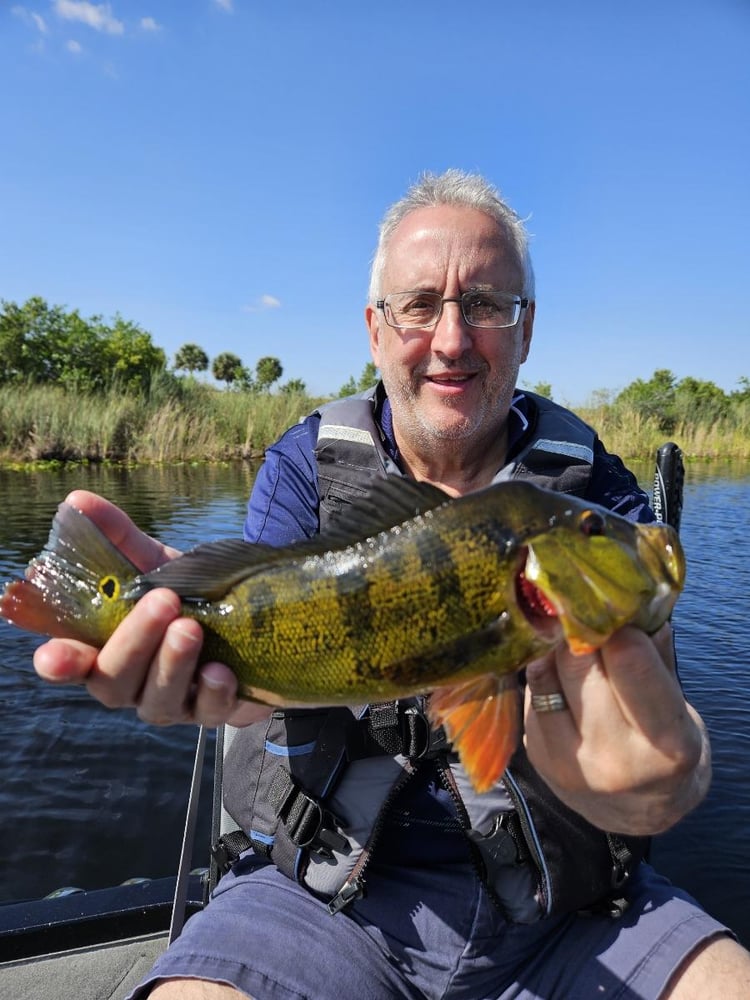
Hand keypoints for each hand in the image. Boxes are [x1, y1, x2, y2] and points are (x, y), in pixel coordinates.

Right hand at [32, 490, 272, 728]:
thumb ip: (117, 537)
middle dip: (135, 642)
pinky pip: (210, 712)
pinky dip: (214, 692)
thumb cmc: (186, 593)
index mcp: (104, 649)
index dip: (60, 661)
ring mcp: (172, 702)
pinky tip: (222, 670)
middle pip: (113, 681)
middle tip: (163, 601)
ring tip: (191, 626)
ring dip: (172, 663)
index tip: (55, 654)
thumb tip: (77, 500)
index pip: (68, 663)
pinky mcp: (215, 711)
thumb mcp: (154, 563)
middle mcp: (131, 684)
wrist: (250, 615)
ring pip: (158, 700)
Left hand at [523, 624, 710, 834]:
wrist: (636, 812)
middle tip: (585, 617)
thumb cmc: (663, 748)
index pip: (630, 665)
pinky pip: (532, 694)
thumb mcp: (678, 707)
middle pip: (578, 665)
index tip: (613, 610)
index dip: (618, 628)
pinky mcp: (537, 758)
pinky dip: (544, 675)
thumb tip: (632, 602)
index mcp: (664, 744)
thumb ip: (657, 656)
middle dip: (580, 633)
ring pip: (545, 675)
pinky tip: (560, 676)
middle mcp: (613, 759)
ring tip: (569, 641)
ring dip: (555, 650)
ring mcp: (568, 763)